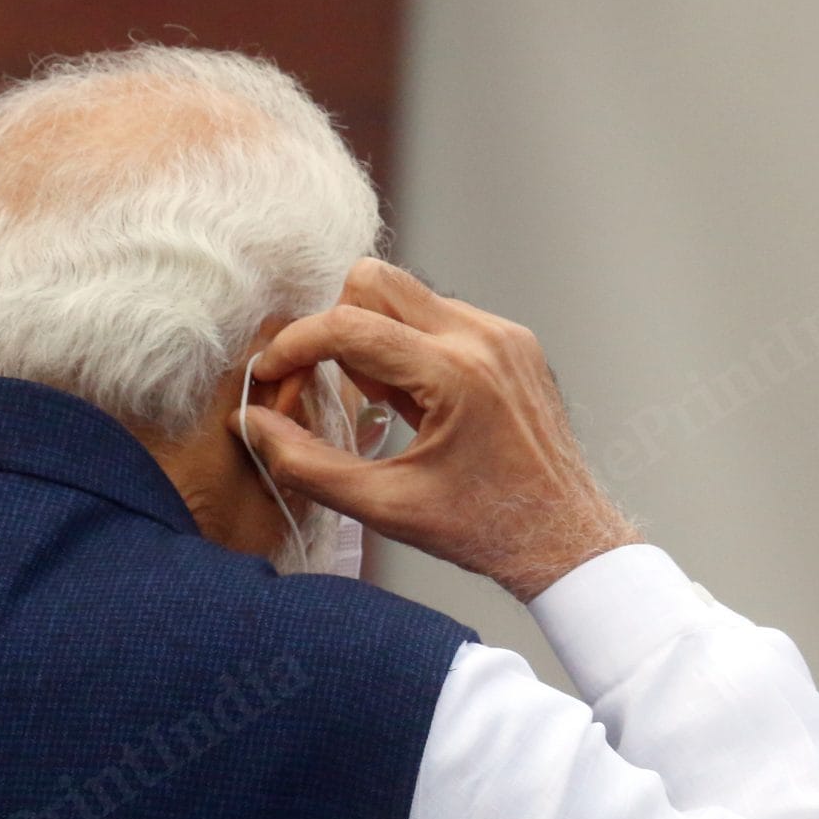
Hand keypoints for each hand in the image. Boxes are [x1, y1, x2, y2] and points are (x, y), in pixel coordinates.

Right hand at [235, 260, 638, 601]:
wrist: (563, 537)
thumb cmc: (484, 529)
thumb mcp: (385, 508)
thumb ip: (307, 464)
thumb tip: (255, 424)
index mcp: (454, 376)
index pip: (348, 326)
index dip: (294, 346)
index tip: (271, 375)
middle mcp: (483, 339)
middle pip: (375, 281)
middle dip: (335, 326)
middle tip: (331, 386)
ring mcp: (503, 335)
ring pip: (407, 296)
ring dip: (374, 339)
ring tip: (386, 407)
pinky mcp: (513, 342)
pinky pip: (441, 317)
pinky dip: (411, 347)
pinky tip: (418, 404)